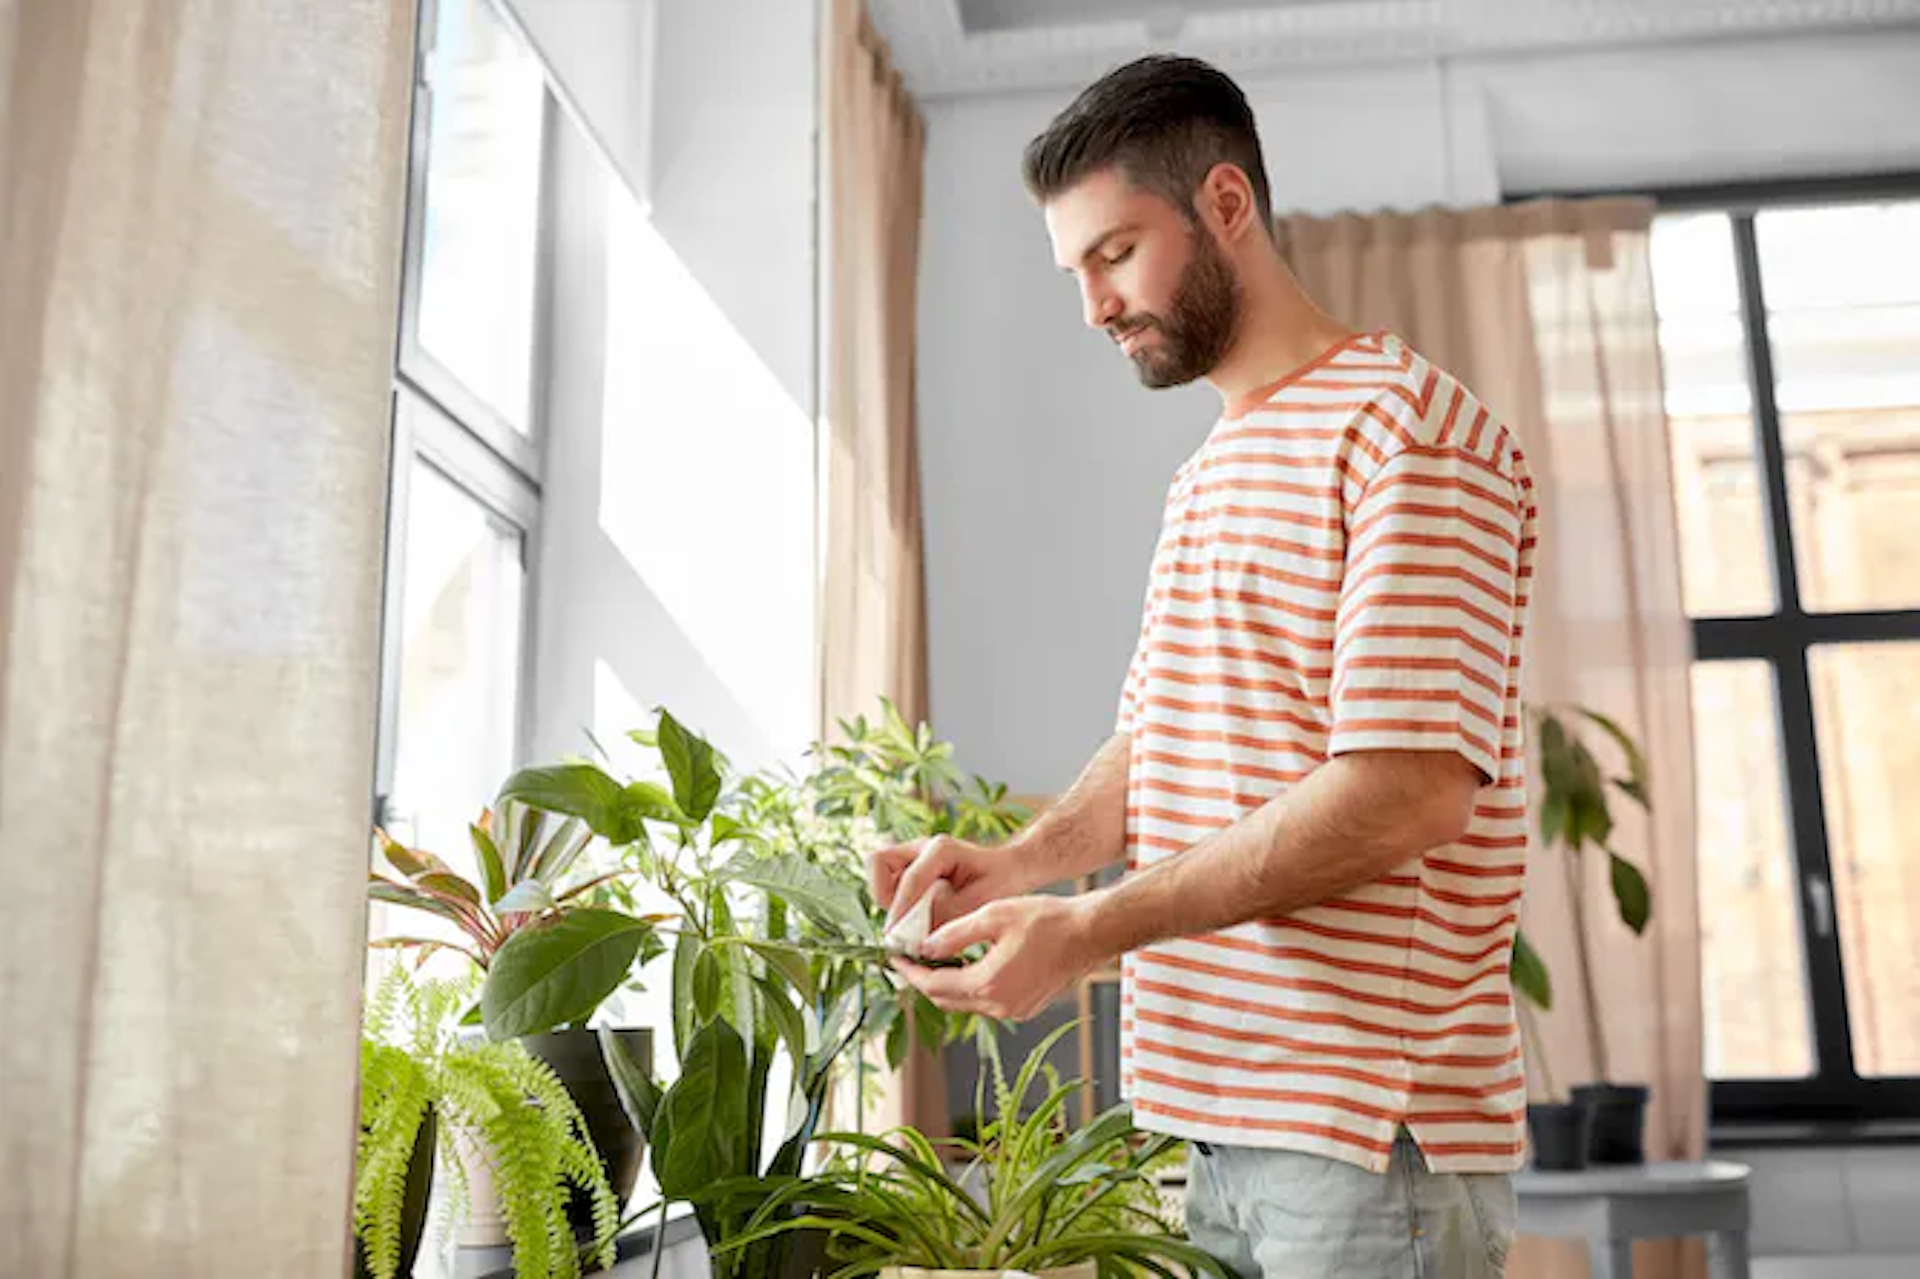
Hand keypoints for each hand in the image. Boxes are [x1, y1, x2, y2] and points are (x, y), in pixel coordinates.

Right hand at [869, 833, 1022, 930]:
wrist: (1010, 869)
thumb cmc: (1001, 881)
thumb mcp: (982, 902)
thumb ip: (947, 916)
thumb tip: (915, 937)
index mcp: (942, 849)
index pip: (910, 878)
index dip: (901, 909)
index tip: (897, 936)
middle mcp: (921, 848)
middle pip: (878, 862)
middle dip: (885, 895)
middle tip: (903, 921)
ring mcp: (912, 856)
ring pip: (878, 873)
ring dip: (888, 900)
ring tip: (912, 921)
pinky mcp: (910, 869)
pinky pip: (887, 884)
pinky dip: (894, 903)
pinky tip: (917, 918)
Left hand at [891, 894, 1107, 1021]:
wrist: (1090, 933)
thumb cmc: (1047, 918)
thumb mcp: (993, 915)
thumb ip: (954, 934)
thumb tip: (924, 947)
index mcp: (988, 984)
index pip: (933, 986)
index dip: (909, 972)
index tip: (895, 958)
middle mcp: (1000, 1006)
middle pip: (946, 1000)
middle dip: (924, 980)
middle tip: (908, 959)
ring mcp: (1014, 1011)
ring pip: (966, 1003)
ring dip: (946, 985)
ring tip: (932, 960)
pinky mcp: (1025, 1008)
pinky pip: (986, 1003)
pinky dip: (969, 987)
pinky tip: (965, 965)